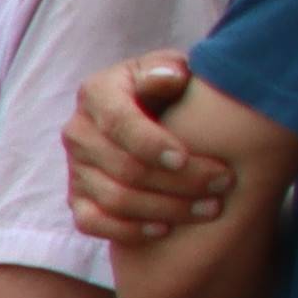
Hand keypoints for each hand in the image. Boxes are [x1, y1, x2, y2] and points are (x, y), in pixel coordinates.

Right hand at [66, 49, 231, 245]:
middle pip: (124, 168)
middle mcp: (78, 131)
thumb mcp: (168, 67)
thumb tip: (170, 77)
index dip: (151, 144)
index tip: (186, 157)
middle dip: (179, 181)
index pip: (118, 123)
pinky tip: (167, 229)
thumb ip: (168, 68)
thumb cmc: (166, 89)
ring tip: (211, 208)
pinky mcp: (77, 199)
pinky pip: (94, 224)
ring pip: (115, 199)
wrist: (148, 114)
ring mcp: (74, 169)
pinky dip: (129, 231)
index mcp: (97, 93)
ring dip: (167, 209)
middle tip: (223, 183)